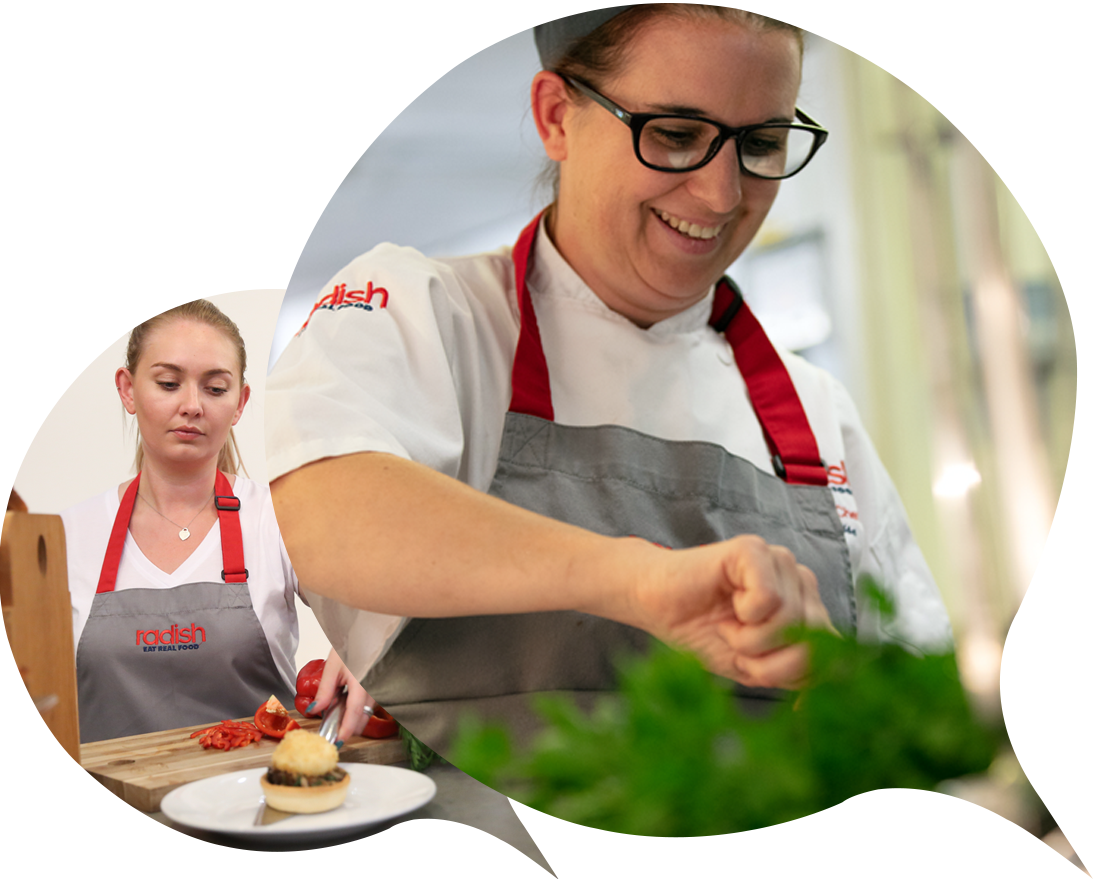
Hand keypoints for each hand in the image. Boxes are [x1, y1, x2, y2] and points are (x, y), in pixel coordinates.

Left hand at [308, 649, 374, 743]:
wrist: (368, 635)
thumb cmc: (352, 646)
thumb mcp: (333, 667)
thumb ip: (324, 691)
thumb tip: (315, 710)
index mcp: (361, 684)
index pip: (354, 714)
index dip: (346, 730)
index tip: (337, 741)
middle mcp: (373, 690)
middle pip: (361, 719)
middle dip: (346, 728)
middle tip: (329, 728)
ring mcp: (377, 691)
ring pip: (365, 714)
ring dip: (351, 718)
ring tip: (335, 707)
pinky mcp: (377, 690)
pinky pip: (367, 707)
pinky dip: (355, 710)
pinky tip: (345, 700)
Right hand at [630, 535, 834, 688]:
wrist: (656, 607)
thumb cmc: (702, 632)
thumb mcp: (757, 667)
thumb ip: (798, 670)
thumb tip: (839, 676)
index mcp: (805, 606)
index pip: (832, 649)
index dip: (798, 671)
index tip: (761, 673)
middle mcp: (799, 580)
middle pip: (814, 638)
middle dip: (771, 658)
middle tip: (737, 644)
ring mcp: (780, 561)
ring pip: (791, 619)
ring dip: (751, 637)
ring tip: (728, 623)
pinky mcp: (754, 550)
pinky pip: (769, 599)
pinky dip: (744, 614)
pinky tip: (728, 602)